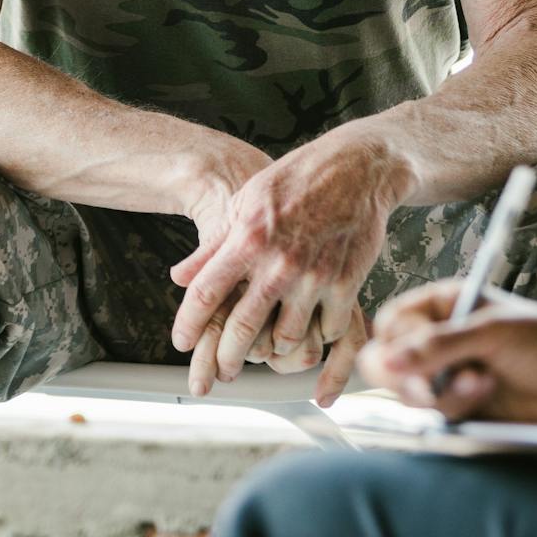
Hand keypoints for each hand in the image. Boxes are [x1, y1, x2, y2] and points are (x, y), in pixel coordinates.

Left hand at [171, 130, 406, 386]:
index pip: (205, 293)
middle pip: (242, 330)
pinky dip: (318, 336)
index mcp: (248, 238)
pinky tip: (311, 329)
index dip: (188, 325)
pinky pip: (328, 331)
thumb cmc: (298, 180)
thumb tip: (178, 277)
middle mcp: (280, 262)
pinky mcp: (346, 283)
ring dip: (275, 350)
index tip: (182, 342)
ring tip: (268, 350)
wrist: (358, 168)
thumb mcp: (247, 201)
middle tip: (223, 368)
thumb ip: (214, 244)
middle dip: (226, 358)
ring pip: (286, 340)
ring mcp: (315, 276)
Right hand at [358, 280, 536, 422]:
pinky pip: (436, 414)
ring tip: (481, 382)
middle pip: (388, 361)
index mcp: (445, 305)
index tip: (413, 354)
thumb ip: (437, 346)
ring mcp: (448, 375)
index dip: (397, 340)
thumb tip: (387, 362)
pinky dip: (455, 407)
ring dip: (441, 393)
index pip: (393, 322)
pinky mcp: (461, 407)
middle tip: (430, 389)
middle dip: (407, 378)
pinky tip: (486, 394)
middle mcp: (440, 339)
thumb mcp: (491, 332)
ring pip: (410, 392)